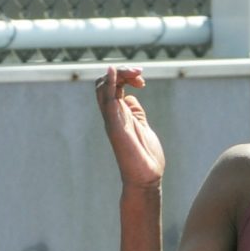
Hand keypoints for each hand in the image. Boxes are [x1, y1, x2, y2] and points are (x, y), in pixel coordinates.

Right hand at [96, 65, 164, 189]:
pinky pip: (106, 101)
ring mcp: (112, 120)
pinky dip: (109, 84)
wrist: (146, 178)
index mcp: (119, 113)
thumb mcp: (142, 125)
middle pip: (106, 82)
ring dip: (118, 74)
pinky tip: (114, 72)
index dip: (125, 76)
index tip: (142, 81)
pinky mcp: (115, 126)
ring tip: (136, 73)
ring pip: (102, 87)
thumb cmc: (145, 156)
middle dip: (122, 72)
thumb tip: (131, 97)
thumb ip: (135, 111)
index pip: (113, 85)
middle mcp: (112, 114)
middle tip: (140, 74)